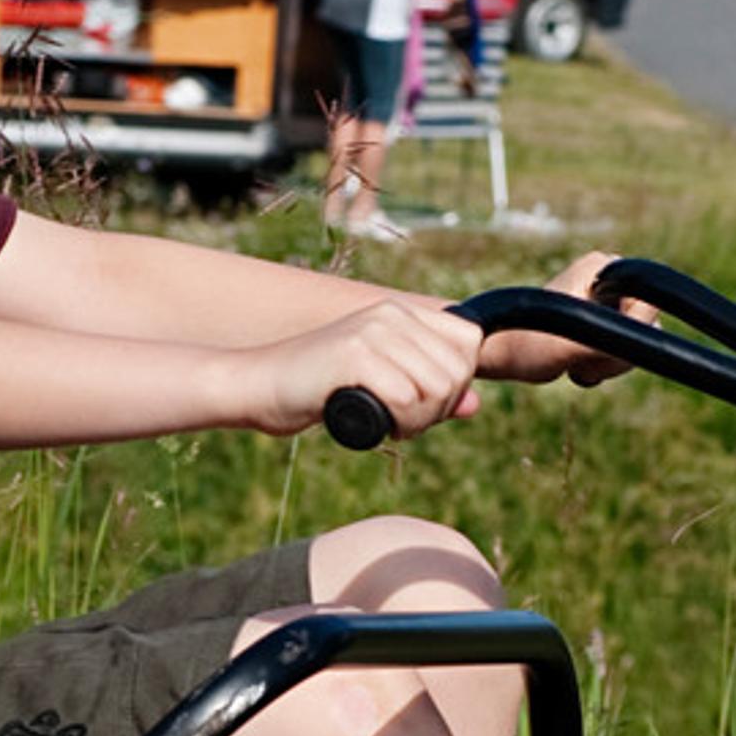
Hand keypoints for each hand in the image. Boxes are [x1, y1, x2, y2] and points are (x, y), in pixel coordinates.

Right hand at [240, 296, 483, 438]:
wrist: (259, 386)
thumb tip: (476, 405)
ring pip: (436, 388)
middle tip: (401, 420)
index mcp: (400, 312)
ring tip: (386, 421)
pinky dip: (394, 423)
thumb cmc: (317, 389)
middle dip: (437, 410)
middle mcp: (391, 314)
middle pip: (458, 372)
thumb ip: (427, 389)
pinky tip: (370, 422)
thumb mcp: (381, 384)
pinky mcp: (354, 355)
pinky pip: (406, 400)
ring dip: (416, 421)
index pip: (469, 343)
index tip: (423, 403)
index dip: (457, 383)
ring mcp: (372, 331)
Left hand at [476, 250, 657, 387]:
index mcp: (604, 268)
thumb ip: (615, 336)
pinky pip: (619, 350)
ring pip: (634, 343)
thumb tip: (653, 330)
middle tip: (582, 362)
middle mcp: (607, 278)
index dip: (630, 333)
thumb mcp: (573, 343)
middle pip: (647, 326)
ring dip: (607, 364)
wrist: (493, 352)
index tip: (594, 344)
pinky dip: (600, 366)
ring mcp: (603, 300)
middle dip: (616, 355)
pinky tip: (573, 367)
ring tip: (574, 365)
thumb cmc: (524, 344)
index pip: (650, 304)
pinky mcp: (597, 321)